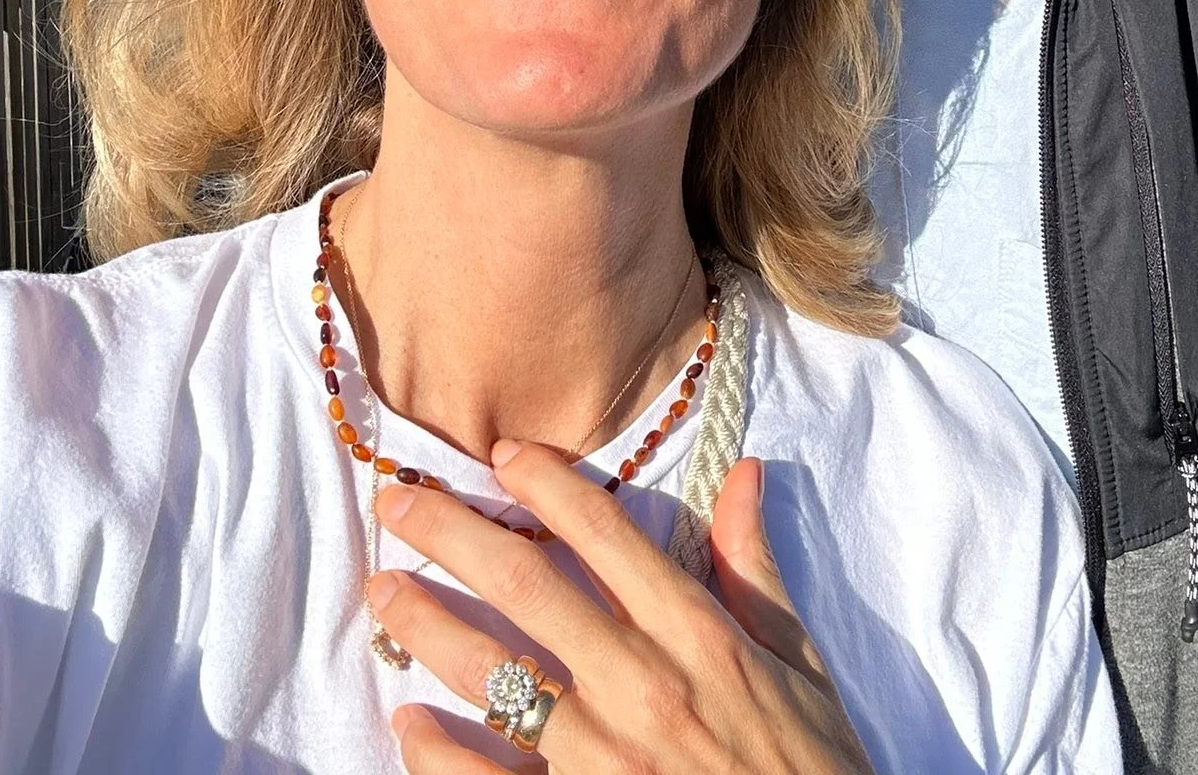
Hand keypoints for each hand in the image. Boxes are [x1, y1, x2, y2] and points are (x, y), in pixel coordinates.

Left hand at [371, 442, 877, 774]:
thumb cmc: (813, 773)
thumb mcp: (801, 665)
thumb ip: (754, 569)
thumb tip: (741, 472)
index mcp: (698, 636)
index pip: (606, 533)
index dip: (548, 483)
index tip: (503, 453)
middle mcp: (643, 685)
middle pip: (527, 586)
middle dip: (453, 534)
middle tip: (399, 502)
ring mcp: (604, 759)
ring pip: (492, 675)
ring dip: (427, 628)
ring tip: (384, 594)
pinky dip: (437, 755)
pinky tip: (407, 725)